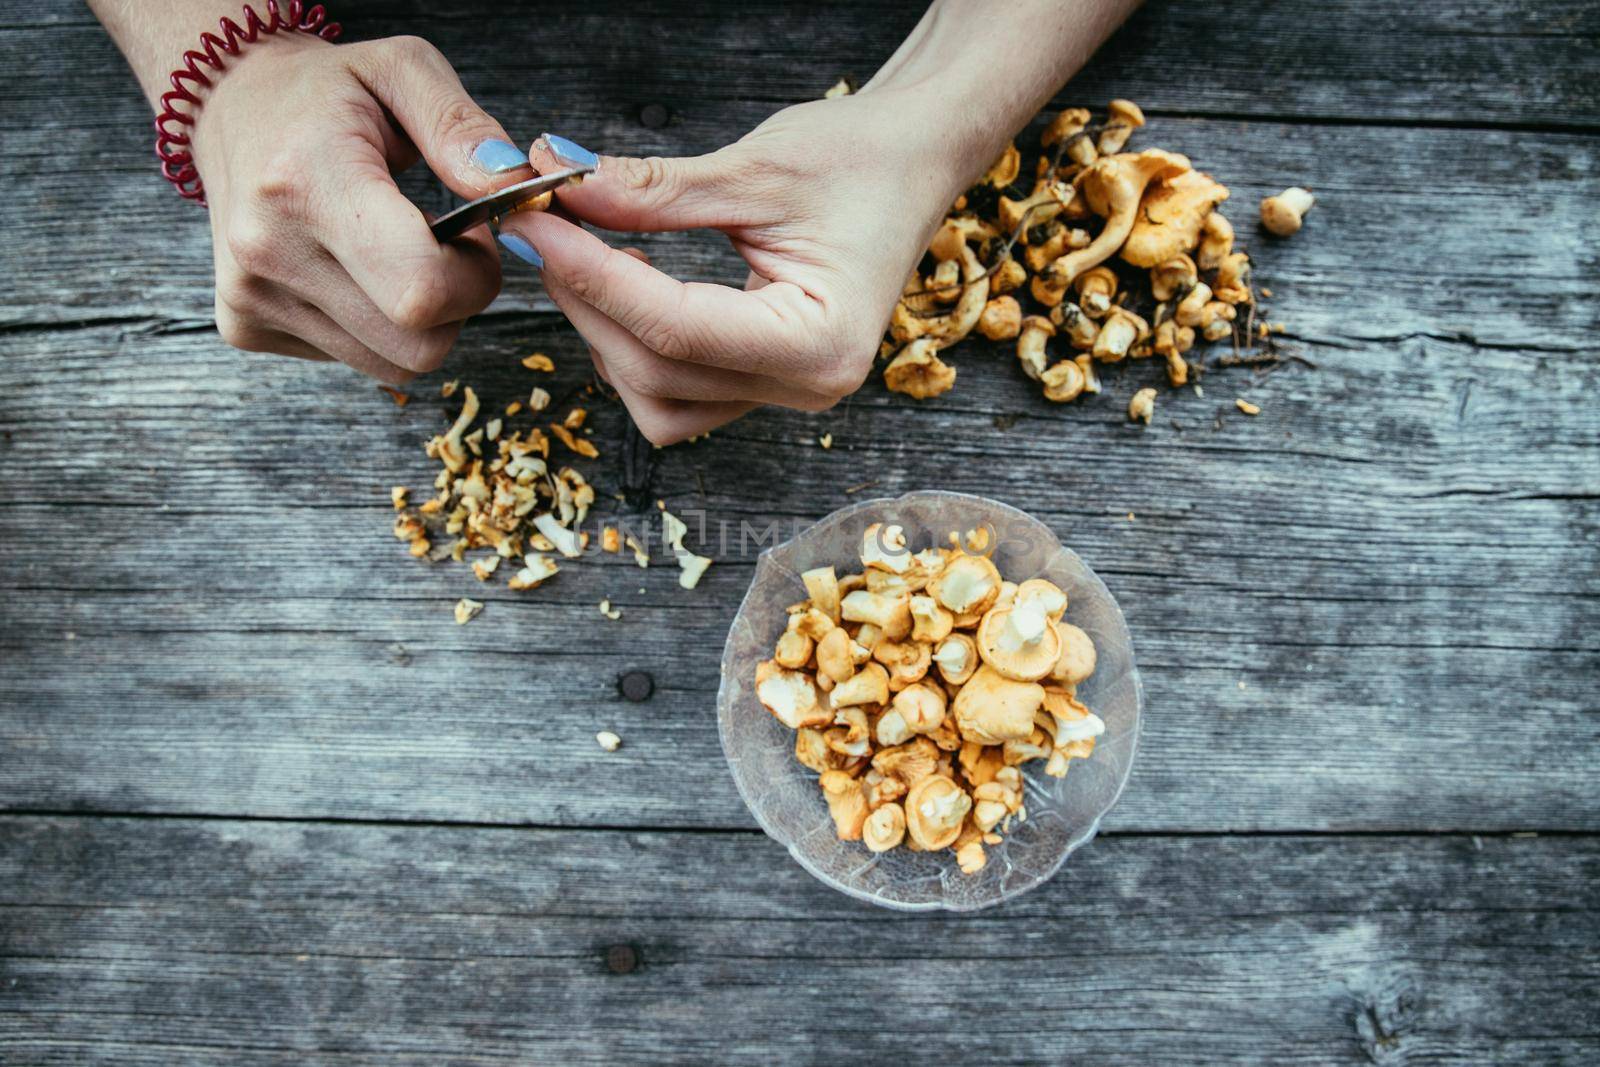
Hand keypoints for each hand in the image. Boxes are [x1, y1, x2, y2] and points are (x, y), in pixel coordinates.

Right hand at [191, 34, 527, 382]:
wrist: (231, 106)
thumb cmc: (326, 89)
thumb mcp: (402, 69)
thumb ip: (460, 126)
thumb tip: (514, 184)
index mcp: (306, 182)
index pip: (422, 289)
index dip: (475, 276)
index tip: (470, 234)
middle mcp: (268, 250)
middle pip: (419, 345)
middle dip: (457, 304)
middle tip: (443, 244)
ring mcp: (249, 297)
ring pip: (394, 364)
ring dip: (421, 319)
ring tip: (398, 251)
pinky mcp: (244, 326)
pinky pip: (356, 360)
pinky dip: (377, 326)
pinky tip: (358, 268)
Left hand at [498, 89, 970, 442]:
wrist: (915, 160)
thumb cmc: (861, 159)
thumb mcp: (755, 168)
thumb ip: (653, 193)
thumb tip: (559, 189)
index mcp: (821, 341)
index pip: (675, 328)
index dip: (592, 277)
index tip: (535, 225)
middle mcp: (808, 384)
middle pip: (656, 372)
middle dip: (587, 300)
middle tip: (545, 226)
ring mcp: (786, 391)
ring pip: (658, 400)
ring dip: (607, 333)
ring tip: (593, 253)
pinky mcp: (765, 379)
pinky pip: (678, 392)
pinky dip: (636, 346)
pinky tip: (631, 284)